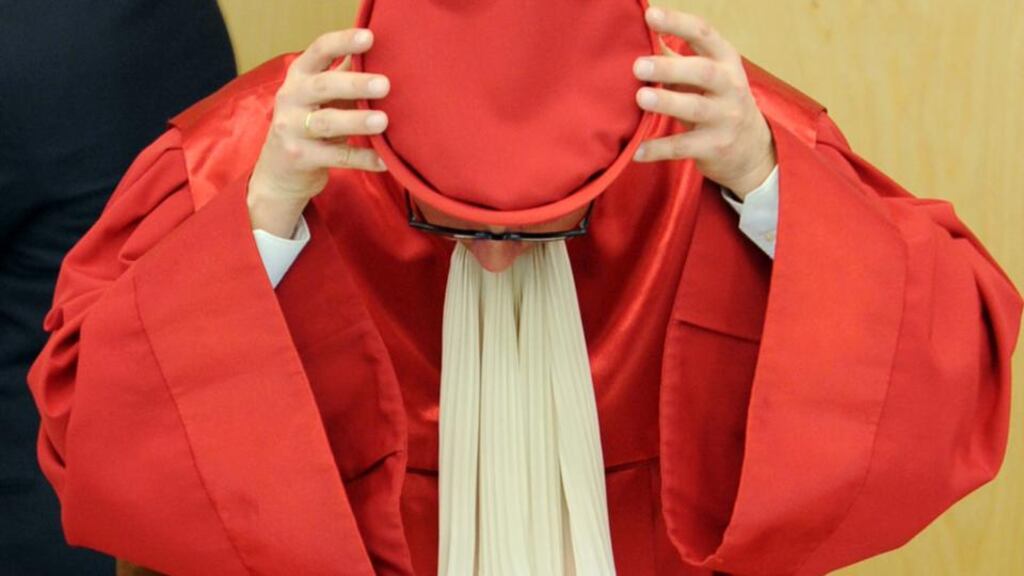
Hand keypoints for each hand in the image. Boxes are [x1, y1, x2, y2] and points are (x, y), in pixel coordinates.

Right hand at [248, 28, 390, 236]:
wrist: (278, 172)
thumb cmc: (308, 124)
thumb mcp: (321, 96)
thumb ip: (343, 73)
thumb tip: (376, 47)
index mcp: (299, 76)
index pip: (319, 51)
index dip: (343, 42)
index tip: (369, 38)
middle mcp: (291, 98)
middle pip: (323, 86)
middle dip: (355, 84)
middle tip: (384, 84)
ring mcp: (292, 129)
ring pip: (327, 122)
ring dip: (356, 121)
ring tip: (383, 121)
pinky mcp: (300, 158)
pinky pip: (337, 157)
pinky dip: (362, 158)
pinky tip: (384, 160)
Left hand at [631, 7, 775, 198]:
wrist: (750, 148)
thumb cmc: (717, 101)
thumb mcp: (705, 73)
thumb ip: (676, 56)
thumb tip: (643, 32)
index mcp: (725, 60)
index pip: (703, 34)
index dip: (678, 23)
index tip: (651, 15)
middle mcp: (730, 86)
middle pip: (703, 72)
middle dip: (670, 68)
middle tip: (638, 66)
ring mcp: (725, 118)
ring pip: (696, 109)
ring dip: (667, 103)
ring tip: (641, 98)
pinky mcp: (715, 147)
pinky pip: (685, 147)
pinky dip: (660, 149)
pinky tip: (638, 152)